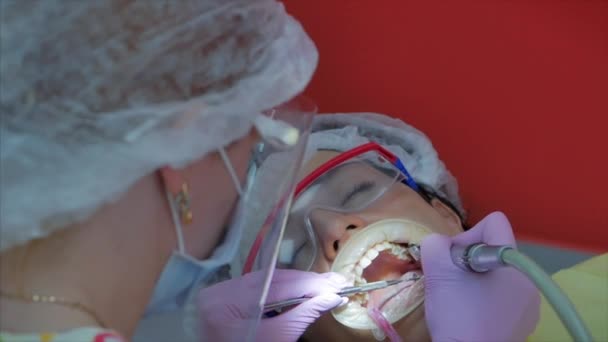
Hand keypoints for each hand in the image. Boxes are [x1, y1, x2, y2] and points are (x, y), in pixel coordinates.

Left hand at [198, 269, 349, 341]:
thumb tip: (333, 298)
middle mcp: (220, 290)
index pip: (276, 286)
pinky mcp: (226, 296)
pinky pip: (258, 287)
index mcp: (227, 302)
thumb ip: (303, 316)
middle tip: (336, 282)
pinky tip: (301, 288)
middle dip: (306, 282)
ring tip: (324, 285)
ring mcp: (221, 292)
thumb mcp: (277, 339)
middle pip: (272, 279)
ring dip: (297, 283)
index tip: (337, 285)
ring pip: (267, 280)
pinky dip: (280, 288)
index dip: (309, 284)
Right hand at [421, 212, 540, 341]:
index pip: (495, 222)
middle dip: (468, 260)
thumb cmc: (458, 315)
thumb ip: (435, 245)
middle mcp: (528, 280)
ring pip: (496, 274)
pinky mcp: (523, 323)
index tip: (454, 259)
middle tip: (452, 282)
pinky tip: (471, 315)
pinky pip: (503, 297)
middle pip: (494, 249)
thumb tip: (440, 244)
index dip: (467, 234)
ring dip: (476, 280)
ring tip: (460, 300)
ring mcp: (529, 304)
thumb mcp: (438, 273)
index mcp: (513, 263)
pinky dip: (485, 299)